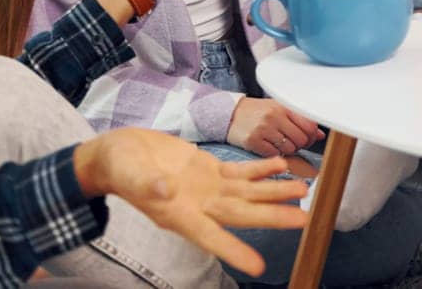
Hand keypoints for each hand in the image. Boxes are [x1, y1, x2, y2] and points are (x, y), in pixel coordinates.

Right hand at [74, 127, 308, 278]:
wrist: (118, 155)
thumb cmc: (119, 168)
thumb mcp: (127, 174)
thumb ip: (145, 185)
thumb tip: (164, 192)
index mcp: (178, 214)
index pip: (211, 237)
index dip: (234, 251)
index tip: (258, 267)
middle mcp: (198, 205)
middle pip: (242, 214)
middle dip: (272, 216)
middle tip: (304, 219)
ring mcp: (206, 188)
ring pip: (247, 193)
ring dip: (274, 192)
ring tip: (303, 190)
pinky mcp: (208, 169)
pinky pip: (240, 172)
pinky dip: (260, 170)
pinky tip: (280, 165)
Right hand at [227, 97, 325, 157]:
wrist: (230, 114)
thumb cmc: (257, 112)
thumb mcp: (279, 109)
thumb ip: (300, 120)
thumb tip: (320, 135)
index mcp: (283, 107)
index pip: (309, 126)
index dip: (312, 136)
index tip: (309, 139)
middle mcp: (275, 116)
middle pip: (301, 139)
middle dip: (301, 145)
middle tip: (294, 143)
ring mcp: (264, 129)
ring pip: (289, 149)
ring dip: (288, 150)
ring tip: (281, 144)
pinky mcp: (254, 141)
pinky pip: (274, 154)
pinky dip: (275, 154)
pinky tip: (270, 147)